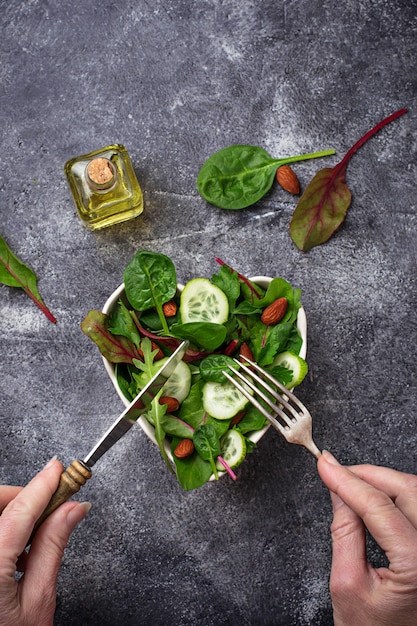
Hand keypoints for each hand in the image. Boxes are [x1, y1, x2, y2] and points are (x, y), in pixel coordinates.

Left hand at [0, 458, 90, 625]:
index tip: (58, 469)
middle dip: (23, 496)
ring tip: (33, 535)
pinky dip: (0, 526)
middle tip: (52, 502)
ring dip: (10, 510)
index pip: (19, 512)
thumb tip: (73, 509)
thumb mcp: (38, 602)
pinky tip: (13, 547)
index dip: (42, 485)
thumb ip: (53, 547)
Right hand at [318, 451, 416, 625]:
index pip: (379, 507)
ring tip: (351, 482)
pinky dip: (396, 495)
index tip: (325, 466)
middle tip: (336, 470)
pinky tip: (374, 496)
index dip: (348, 481)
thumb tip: (338, 491)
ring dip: (383, 481)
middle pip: (407, 490)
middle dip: (368, 474)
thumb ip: (344, 532)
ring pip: (415, 493)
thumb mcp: (346, 584)